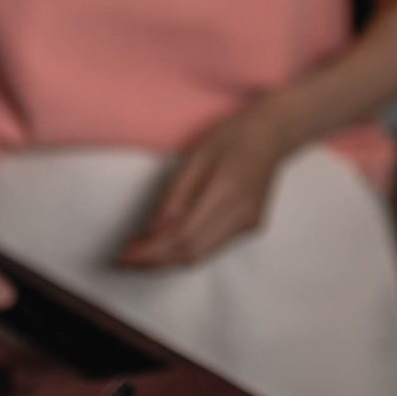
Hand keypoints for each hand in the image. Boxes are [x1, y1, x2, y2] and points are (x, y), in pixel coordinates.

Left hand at [116, 100, 295, 270]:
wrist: (273, 134)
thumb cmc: (232, 135)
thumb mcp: (196, 156)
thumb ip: (175, 196)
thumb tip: (152, 232)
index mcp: (228, 191)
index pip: (183, 236)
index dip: (150, 252)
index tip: (123, 255)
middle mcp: (243, 215)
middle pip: (191, 253)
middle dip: (154, 261)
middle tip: (123, 259)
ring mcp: (250, 224)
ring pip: (201, 255)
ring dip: (167, 259)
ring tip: (138, 253)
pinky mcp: (250, 227)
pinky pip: (211, 246)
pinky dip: (185, 250)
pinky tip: (165, 244)